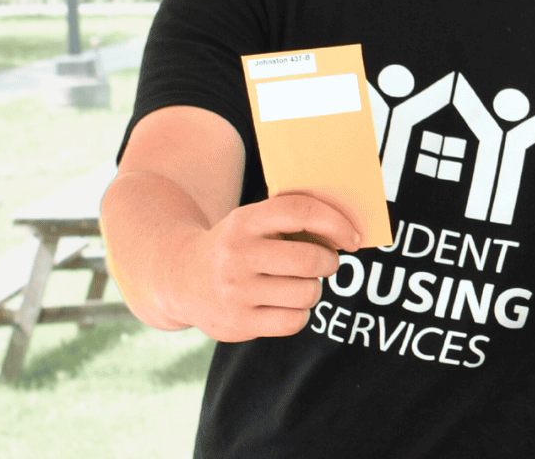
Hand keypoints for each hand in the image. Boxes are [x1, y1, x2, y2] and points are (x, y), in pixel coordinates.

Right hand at [171, 190, 362, 341]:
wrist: (181, 278)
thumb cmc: (237, 246)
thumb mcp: (254, 222)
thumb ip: (293, 222)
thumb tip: (347, 236)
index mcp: (244, 221)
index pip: (301, 211)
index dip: (336, 223)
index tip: (353, 238)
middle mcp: (237, 255)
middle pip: (311, 260)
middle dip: (329, 263)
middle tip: (325, 264)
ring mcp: (235, 291)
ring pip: (307, 293)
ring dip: (312, 289)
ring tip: (295, 284)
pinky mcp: (238, 323)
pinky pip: (295, 321)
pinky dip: (298, 314)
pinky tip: (283, 304)